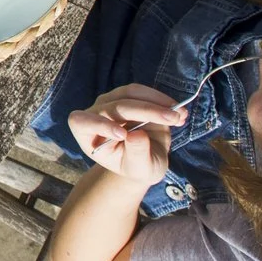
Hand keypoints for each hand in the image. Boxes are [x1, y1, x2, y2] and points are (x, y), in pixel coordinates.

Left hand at [68, 83, 182, 187]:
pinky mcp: (128, 95)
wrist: (146, 159)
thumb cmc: (136, 167)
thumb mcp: (139, 168)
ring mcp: (111, 102)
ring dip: (157, 102)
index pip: (81, 122)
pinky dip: (163, 100)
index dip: (99, 125)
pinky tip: (180, 112)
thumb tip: (136, 136)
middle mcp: (95, 114)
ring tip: (179, 115)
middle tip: (171, 119)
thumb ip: (136, 154)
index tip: (122, 135)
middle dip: (145, 111)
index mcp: (87, 135)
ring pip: (130, 93)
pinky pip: (144, 92)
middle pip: (116, 106)